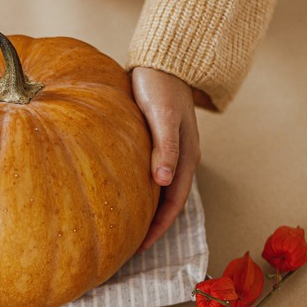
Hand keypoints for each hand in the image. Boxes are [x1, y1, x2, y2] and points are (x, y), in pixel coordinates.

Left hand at [131, 67, 200, 251]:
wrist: (160, 60)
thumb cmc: (160, 86)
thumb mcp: (163, 117)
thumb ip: (165, 148)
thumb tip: (162, 182)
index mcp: (186, 157)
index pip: (174, 203)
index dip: (159, 227)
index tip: (140, 246)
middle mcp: (179, 158)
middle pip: (167, 201)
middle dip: (152, 225)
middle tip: (130, 246)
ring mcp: (167, 151)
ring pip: (157, 189)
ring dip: (145, 209)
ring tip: (124, 227)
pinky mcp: (152, 142)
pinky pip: (146, 173)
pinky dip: (137, 189)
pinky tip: (120, 194)